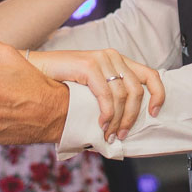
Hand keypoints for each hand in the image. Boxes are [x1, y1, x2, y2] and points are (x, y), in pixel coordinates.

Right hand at [25, 47, 165, 140]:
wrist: (33, 71)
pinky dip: (107, 114)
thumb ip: (109, 98)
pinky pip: (106, 95)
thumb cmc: (61, 84)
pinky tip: (101, 125)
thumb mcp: (91, 89)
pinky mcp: (88, 65)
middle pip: (137, 91)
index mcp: (118, 61)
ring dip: (117, 120)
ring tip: (109, 134)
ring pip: (123, 96)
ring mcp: (101, 59)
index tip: (154, 114)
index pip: (150, 75)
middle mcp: (112, 57)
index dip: (158, 95)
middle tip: (121, 135)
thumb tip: (125, 125)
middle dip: (131, 117)